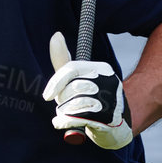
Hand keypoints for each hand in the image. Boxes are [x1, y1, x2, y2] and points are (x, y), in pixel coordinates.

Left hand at [43, 32, 132, 149]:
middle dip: (62, 100)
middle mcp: (110, 81)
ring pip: (76, 103)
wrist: (114, 127)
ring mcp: (112, 100)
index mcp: (102, 69)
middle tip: (64, 107)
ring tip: (66, 116)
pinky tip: (60, 123)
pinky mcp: (110, 118)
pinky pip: (80, 117)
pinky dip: (66, 122)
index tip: (47, 96)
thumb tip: (56, 35)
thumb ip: (63, 60)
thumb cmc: (90, 100)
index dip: (56, 83)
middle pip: (73, 87)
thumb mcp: (76, 79)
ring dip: (64, 112)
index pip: (73, 69)